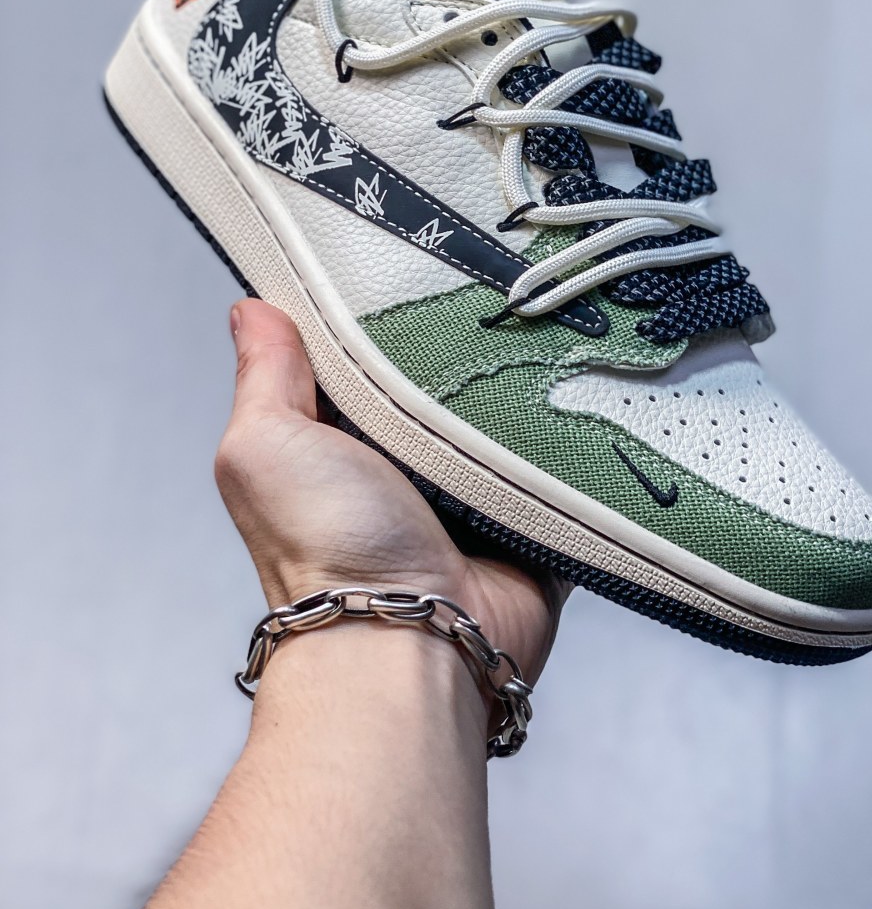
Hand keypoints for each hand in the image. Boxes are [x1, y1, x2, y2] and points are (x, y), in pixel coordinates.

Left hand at [215, 299, 568, 694]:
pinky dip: (573, 445)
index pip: (364, 360)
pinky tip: (582, 399)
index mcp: (341, 445)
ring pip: (509, 421)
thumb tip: (253, 309)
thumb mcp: (267, 445)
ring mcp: (473, 499)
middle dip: (467, 348)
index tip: (411, 263)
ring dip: (525, 394)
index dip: (382, 315)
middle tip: (493, 293)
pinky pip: (563, 470)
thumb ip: (264, 376)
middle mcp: (406, 470)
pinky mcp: (531, 523)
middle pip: (444, 384)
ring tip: (547, 336)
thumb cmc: (329, 555)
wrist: (412, 645)